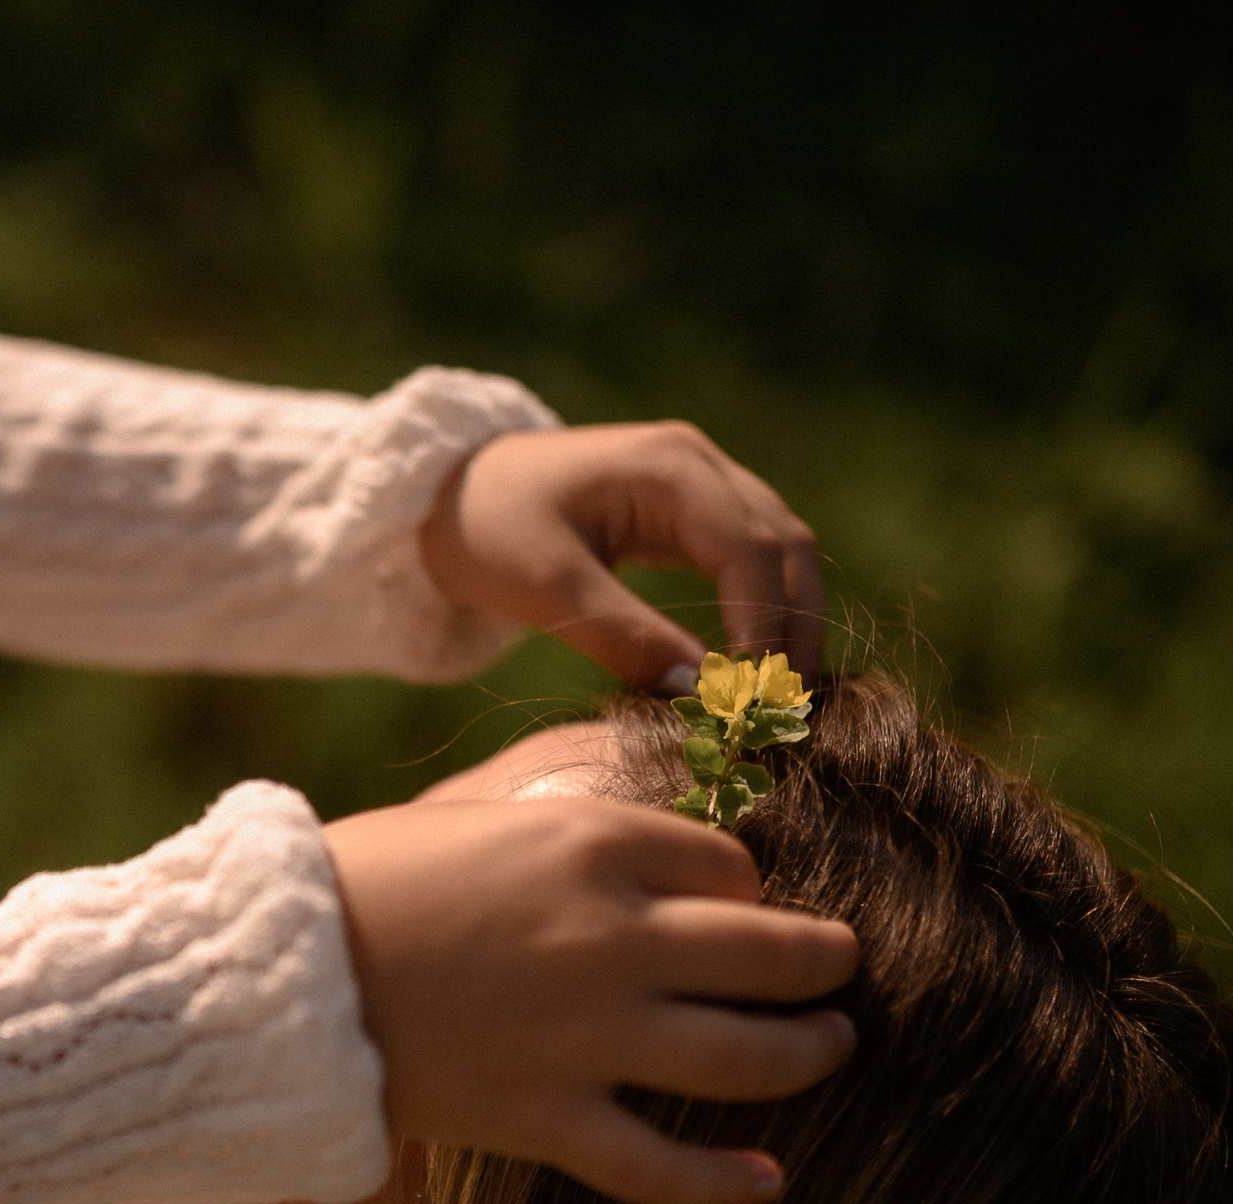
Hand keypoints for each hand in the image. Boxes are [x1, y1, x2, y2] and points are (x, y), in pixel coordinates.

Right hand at [323, 794, 857, 1203]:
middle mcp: (614, 937)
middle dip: (823, 959)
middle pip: (772, 950)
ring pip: (753, 1055)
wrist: (273, 975)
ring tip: (832, 1046)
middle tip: (840, 965)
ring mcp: (589, 1037)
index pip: (729, 863)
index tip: (738, 900)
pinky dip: (727, 1181)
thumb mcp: (477, 821)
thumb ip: (569, 839)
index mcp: (592, 843)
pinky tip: (770, 1181)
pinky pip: (664, 1165)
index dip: (747, 883)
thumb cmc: (360, 882)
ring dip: (812, 1051)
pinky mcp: (548, 1120)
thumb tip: (638, 854)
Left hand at [419, 422, 824, 689]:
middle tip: (785, 711)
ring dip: (785, 620)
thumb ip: (624, 638)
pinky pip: (746, 558)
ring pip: (778, 551)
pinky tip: (747, 666)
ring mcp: (696, 481)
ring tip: (774, 699)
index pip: (752, 551)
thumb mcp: (547, 587)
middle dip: (793, 627)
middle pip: (786, 546)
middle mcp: (698, 463)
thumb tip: (700, 694)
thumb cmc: (483, 529)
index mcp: (670, 466)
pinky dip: (758, 607)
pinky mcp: (684, 510)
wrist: (439, 491)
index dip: (765, 628)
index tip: (759, 702)